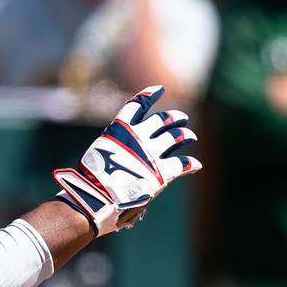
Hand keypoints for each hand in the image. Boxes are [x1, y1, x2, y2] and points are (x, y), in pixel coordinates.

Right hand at [53, 85, 203, 235]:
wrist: (98, 196)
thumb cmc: (91, 180)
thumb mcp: (97, 154)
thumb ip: (112, 149)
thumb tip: (117, 156)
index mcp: (120, 129)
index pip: (137, 105)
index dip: (149, 96)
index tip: (159, 89)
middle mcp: (138, 136)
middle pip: (162, 120)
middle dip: (173, 117)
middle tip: (181, 117)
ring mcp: (152, 153)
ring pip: (176, 137)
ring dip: (185, 135)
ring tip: (190, 136)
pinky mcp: (162, 173)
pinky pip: (182, 164)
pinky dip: (190, 163)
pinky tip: (196, 165)